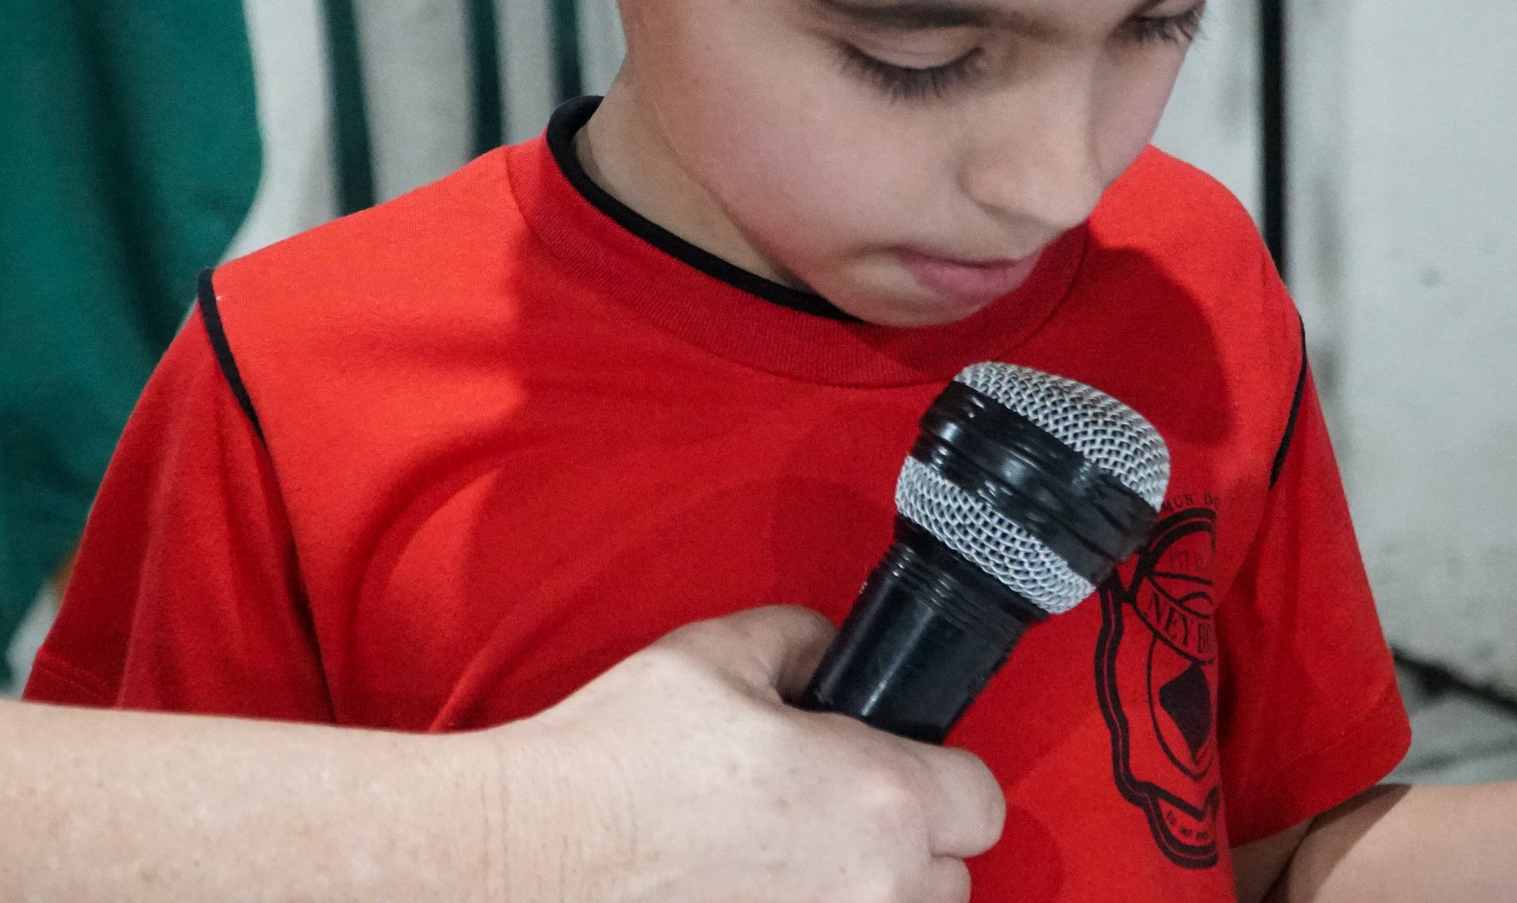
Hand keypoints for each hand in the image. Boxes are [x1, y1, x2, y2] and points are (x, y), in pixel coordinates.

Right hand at [487, 606, 1005, 902]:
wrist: (536, 853)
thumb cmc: (620, 761)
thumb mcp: (716, 654)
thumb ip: (800, 639)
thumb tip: (828, 651)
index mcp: (880, 799)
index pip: (981, 802)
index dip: (939, 779)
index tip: (893, 773)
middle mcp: (877, 891)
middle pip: (948, 879)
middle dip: (904, 849)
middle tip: (829, 820)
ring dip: (866, 897)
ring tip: (793, 868)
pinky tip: (760, 892)